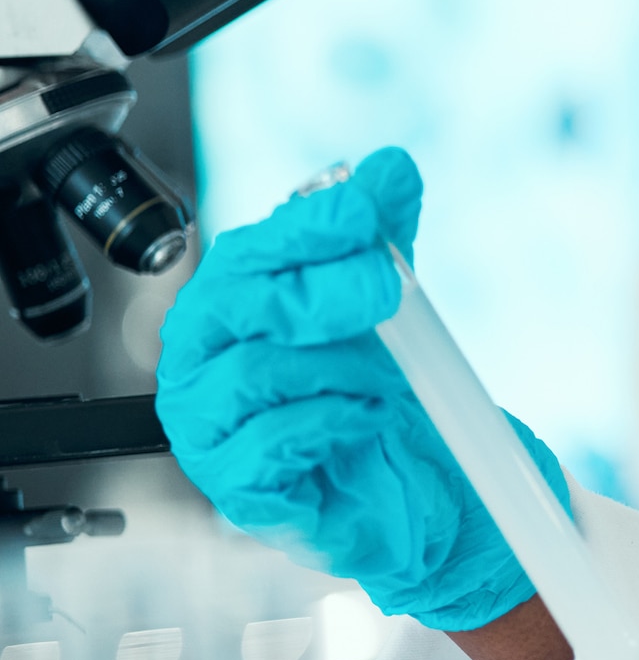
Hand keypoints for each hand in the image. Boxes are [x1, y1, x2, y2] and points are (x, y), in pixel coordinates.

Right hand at [155, 147, 568, 631]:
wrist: (414, 489)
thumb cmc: (377, 392)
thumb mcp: (387, 302)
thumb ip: (383, 234)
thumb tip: (391, 166)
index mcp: (229, 309)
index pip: (249, 250)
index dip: (307, 226)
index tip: (367, 209)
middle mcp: (203, 365)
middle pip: (238, 305)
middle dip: (322, 289)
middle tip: (390, 289)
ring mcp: (211, 431)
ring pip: (255, 371)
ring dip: (341, 366)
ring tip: (385, 377)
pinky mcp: (238, 492)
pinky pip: (269, 442)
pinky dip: (333, 419)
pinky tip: (367, 417)